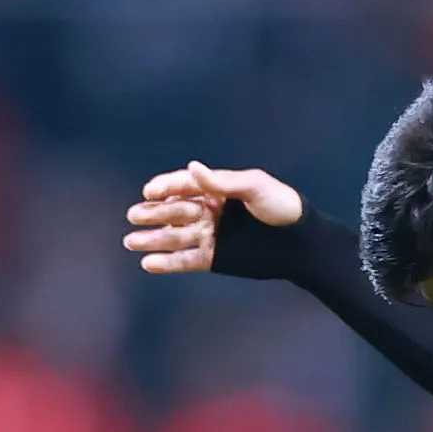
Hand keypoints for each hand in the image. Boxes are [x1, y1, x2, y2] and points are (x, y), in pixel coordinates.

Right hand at [124, 162, 303, 275]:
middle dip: (152, 212)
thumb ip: (223, 182)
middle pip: (174, 210)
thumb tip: (192, 167)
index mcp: (217, 189)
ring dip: (152, 238)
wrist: (301, 243)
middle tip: (133, 216)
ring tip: (130, 241)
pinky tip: (148, 264)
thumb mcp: (255, 188)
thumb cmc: (282, 208)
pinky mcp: (214, 258)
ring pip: (175, 236)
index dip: (165, 187)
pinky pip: (186, 259)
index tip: (149, 192)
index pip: (184, 185)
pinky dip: (168, 262)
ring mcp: (210, 235)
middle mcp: (209, 211)